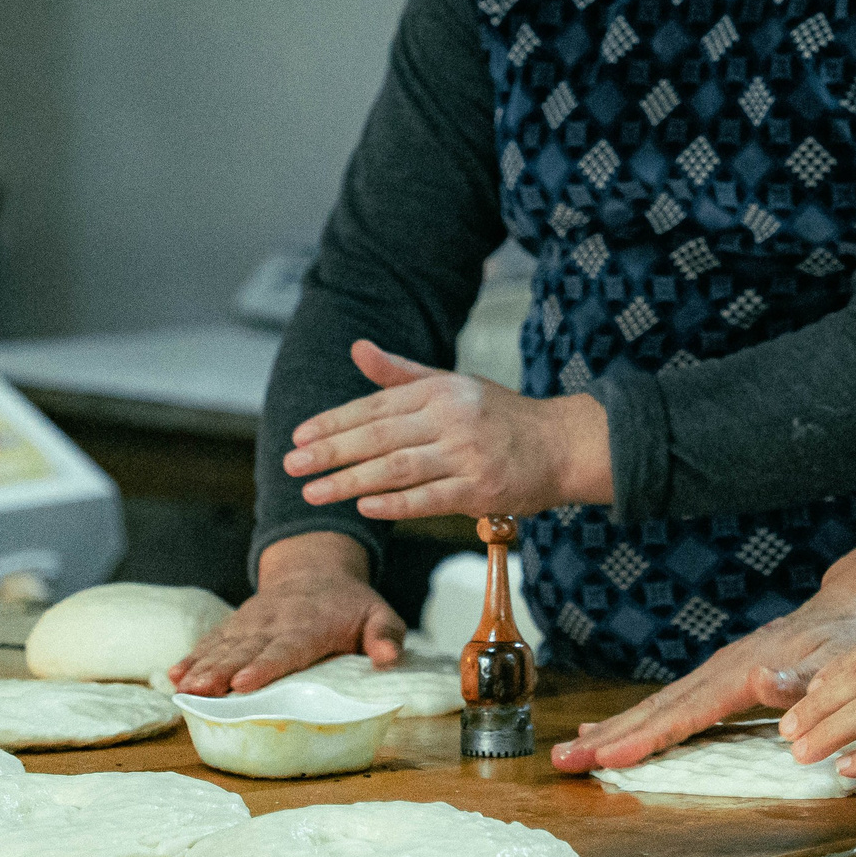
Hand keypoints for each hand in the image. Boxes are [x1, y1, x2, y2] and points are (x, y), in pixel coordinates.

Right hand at [162, 532, 403, 695]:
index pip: (286, 648)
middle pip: (245, 651)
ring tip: (182, 688)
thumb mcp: (380, 614)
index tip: (243, 683)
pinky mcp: (236, 626)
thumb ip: (386, 636)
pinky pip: (212, 641)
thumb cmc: (351, 604)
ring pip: (223, 646)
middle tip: (199, 691)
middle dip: (220, 672)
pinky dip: (193, 657)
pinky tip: (174, 675)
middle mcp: (275, 623)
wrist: (314, 570)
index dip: (264, 666)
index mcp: (310, 625)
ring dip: (202, 667)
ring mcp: (251, 624)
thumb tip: (389, 660)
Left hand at [285, 340, 610, 519]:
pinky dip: (396, 503)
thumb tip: (357, 349)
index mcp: (439, 391)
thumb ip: (400, 373)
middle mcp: (450, 418)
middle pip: (378, 436)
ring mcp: (466, 453)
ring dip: (350, 480)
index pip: (374, 406)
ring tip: (313, 492)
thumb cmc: (503, 417)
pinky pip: (431, 498)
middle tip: (291, 465)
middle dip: (330, 452)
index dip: (333, 422)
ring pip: (397, 468)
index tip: (298, 437)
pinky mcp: (482, 488)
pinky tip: (365, 507)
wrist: (563, 444)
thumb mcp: (453, 384)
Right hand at [551, 586, 855, 771]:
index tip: (608, 757)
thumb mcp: (837, 663)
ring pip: (653, 707)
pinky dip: (631, 722)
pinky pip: (665, 706)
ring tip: (569, 753)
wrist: (839, 615)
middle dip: (607, 738)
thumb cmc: (842, 646)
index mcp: (741, 675)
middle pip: (654, 710)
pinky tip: (605, 735)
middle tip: (562, 761)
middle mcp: (716, 674)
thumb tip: (762, 683)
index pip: (686, 713)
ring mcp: (710, 676)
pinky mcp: (711, 682)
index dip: (647, 737)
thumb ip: (802, 680)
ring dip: (610, 732)